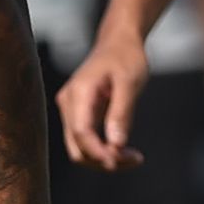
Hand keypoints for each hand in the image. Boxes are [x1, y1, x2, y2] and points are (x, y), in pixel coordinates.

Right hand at [55, 41, 147, 170]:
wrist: (118, 43)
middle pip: (77, 147)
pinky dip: (104, 150)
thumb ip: (121, 113)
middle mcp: (68, 103)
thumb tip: (116, 145)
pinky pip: (86, 141)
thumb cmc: (126, 58)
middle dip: (103, 160)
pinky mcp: (77, 115)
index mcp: (79, 92)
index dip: (98, 152)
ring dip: (105, 158)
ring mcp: (70, 110)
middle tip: (135, 159)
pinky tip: (124, 150)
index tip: (121, 160)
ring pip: (80, 149)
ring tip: (133, 157)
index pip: (80, 132)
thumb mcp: (129, 83)